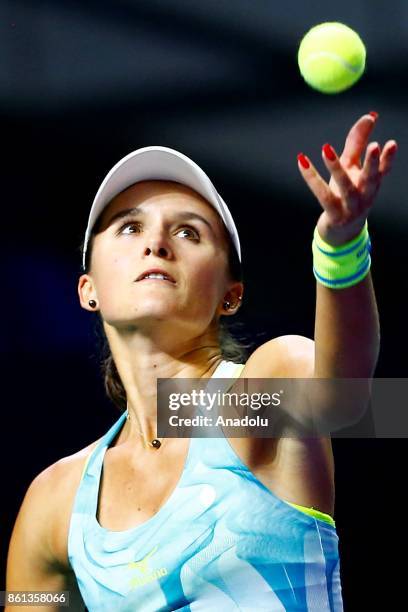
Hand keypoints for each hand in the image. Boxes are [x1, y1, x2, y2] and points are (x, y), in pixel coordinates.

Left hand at [297, 112, 397, 245]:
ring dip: (336, 168)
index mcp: (371, 184)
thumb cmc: (347, 194)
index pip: (383, 170)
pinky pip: (321, 194)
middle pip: (370, 180)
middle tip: (374, 146)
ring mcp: (349, 207)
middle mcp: (364, 196)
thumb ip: (358, 142)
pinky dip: (311, 177)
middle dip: (373, 163)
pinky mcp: (333, 214)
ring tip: (326, 148)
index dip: (388, 158)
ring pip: (344, 187)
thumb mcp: (353, 168)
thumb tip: (370, 116)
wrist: (341, 232)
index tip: (391, 144)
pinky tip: (302, 160)